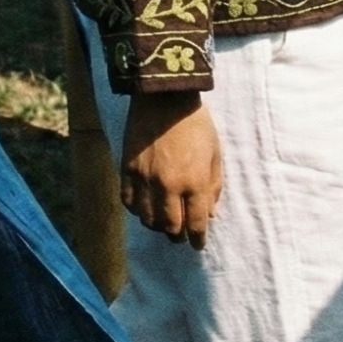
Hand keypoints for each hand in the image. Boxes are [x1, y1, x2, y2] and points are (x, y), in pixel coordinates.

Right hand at [119, 92, 223, 248]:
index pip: (195, 224)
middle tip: (180, 236)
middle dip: (178, 236)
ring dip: (157, 226)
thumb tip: (209, 214)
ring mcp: (145, 179)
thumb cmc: (196, 123)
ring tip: (162, 223)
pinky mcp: (127, 169)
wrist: (163, 97)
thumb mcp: (215, 153)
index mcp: (195, 182)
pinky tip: (144, 208)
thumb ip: (214, 186)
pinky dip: (137, 210)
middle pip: (171, 227)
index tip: (198, 244)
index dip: (198, 239)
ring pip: (148, 219)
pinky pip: (129, 202)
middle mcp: (169, 185)